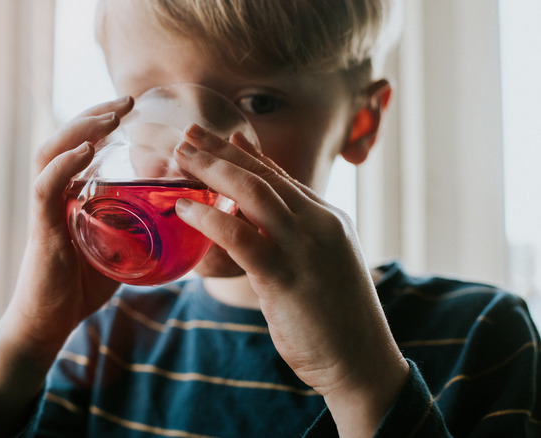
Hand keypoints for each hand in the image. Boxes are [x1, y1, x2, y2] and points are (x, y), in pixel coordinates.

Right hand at [0, 96, 133, 420]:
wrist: (47, 323)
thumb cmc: (79, 289)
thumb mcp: (117, 252)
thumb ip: (135, 232)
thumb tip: (175, 220)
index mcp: (69, 196)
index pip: (78, 146)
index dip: (100, 122)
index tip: (129, 106)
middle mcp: (52, 195)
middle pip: (64, 140)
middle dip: (94, 115)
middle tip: (126, 100)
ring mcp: (43, 210)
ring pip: (50, 154)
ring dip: (79, 130)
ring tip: (109, 116)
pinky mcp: (40, 229)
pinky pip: (45, 188)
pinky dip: (64, 165)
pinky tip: (85, 151)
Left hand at [173, 123, 408, 436]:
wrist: (362, 362)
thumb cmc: (335, 320)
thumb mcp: (319, 268)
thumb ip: (293, 242)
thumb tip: (256, 230)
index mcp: (328, 220)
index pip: (282, 176)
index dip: (247, 154)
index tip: (220, 137)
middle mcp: (319, 224)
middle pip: (264, 175)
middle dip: (222, 152)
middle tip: (189, 135)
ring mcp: (305, 247)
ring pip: (254, 193)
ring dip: (214, 171)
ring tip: (181, 158)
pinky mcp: (286, 276)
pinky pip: (242, 237)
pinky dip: (210, 218)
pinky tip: (185, 209)